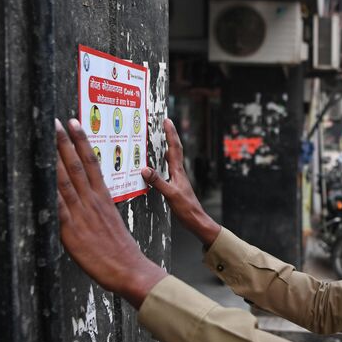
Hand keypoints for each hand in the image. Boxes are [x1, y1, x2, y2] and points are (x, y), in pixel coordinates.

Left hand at [56, 119, 166, 307]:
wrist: (130, 270)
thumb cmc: (121, 251)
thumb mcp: (110, 224)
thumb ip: (97, 210)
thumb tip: (87, 202)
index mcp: (103, 199)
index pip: (92, 164)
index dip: (82, 143)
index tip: (75, 125)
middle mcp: (93, 202)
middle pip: (77, 166)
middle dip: (66, 142)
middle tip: (57, 123)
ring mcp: (82, 214)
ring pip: (66, 180)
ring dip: (55, 158)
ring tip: (48, 139)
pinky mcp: (72, 230)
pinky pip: (58, 207)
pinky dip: (50, 190)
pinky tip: (41, 176)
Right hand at [141, 119, 220, 246]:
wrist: (197, 221)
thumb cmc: (187, 209)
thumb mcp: (171, 195)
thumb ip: (158, 182)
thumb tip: (144, 169)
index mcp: (178, 172)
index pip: (174, 148)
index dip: (171, 134)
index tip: (167, 120)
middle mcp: (179, 172)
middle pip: (174, 149)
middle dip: (169, 135)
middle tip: (164, 123)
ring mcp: (178, 179)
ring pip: (171, 158)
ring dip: (166, 147)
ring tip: (160, 138)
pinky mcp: (175, 185)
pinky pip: (168, 169)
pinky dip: (162, 162)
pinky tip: (158, 164)